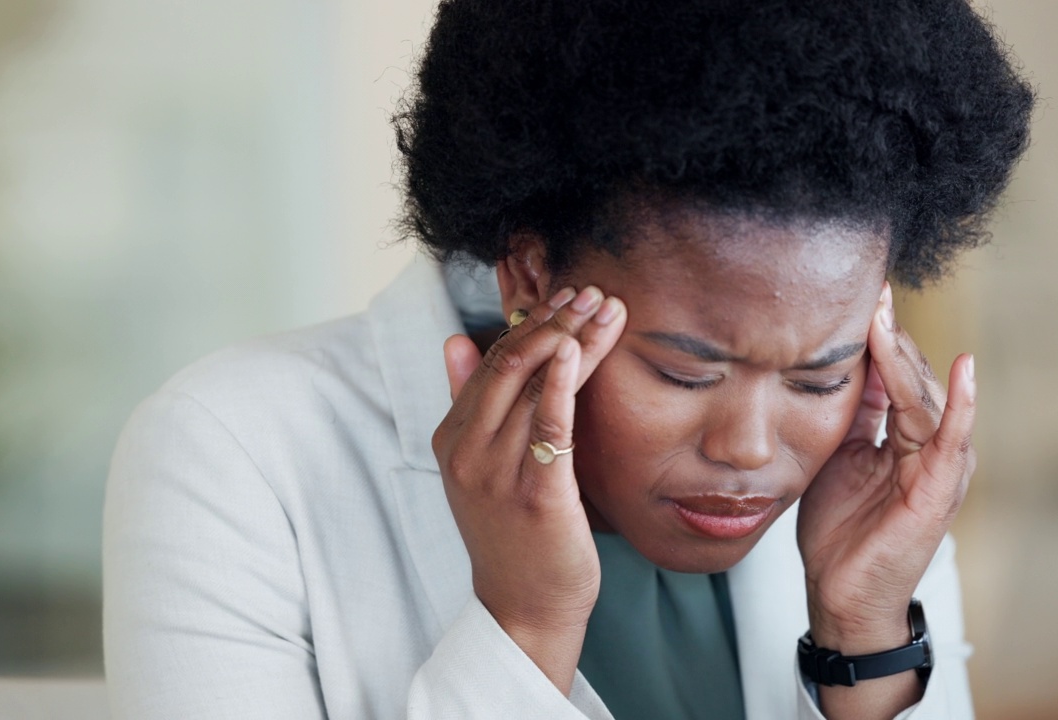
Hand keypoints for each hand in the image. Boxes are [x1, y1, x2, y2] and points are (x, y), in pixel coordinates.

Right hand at [432, 285, 626, 693]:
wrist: (523, 608)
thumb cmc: (512, 537)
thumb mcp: (477, 468)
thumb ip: (467, 404)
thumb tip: (455, 340)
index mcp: (451, 439)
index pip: (489, 362)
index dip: (530, 323)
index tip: (567, 297)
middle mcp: (466, 451)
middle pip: (509, 364)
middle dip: (554, 320)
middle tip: (592, 292)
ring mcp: (496, 473)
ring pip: (532, 384)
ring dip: (572, 338)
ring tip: (606, 308)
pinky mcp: (536, 494)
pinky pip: (548, 426)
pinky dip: (560, 381)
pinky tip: (579, 348)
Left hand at [798, 283, 976, 651]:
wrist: (838, 592)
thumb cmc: (839, 529)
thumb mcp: (837, 453)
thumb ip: (853, 412)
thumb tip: (852, 363)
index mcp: (903, 437)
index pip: (895, 376)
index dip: (880, 337)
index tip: (864, 295)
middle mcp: (928, 447)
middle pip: (914, 380)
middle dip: (892, 336)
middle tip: (874, 293)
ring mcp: (937, 467)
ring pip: (928, 399)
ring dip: (908, 357)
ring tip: (888, 316)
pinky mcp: (939, 490)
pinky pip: (952, 441)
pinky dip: (963, 404)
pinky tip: (966, 368)